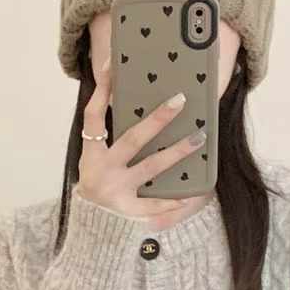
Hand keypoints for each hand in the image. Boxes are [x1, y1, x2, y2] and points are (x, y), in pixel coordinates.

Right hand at [75, 54, 208, 228]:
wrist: (90, 224)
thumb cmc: (99, 182)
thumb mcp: (96, 158)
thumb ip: (110, 135)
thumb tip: (132, 101)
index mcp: (91, 152)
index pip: (93, 116)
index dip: (101, 91)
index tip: (112, 66)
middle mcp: (102, 168)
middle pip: (132, 139)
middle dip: (156, 119)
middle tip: (180, 100)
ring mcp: (116, 189)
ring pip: (150, 166)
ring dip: (176, 151)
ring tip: (199, 137)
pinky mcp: (127, 210)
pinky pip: (152, 205)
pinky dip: (169, 201)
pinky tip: (187, 196)